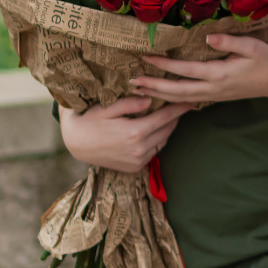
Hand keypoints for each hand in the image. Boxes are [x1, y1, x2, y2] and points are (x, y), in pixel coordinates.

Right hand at [59, 96, 189, 173]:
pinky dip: (158, 140)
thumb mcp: (108, 107)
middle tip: (181, 104)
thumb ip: (130, 103)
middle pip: (168, 129)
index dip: (180, 107)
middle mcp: (139, 149)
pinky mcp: (134, 168)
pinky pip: (154, 152)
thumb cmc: (91, 120)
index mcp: (135, 132)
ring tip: (170, 116)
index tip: (191, 99)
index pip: (166, 116)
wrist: (76, 144)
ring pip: (163, 141)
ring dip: (167, 128)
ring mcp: (137, 161)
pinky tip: (155, 130)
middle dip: (176, 117)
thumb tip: (151, 99)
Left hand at [130, 34, 267, 113]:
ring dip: (157, 94)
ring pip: (179, 99)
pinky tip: (159, 94)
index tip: (146, 57)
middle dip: (152, 86)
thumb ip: (230, 41)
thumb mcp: (252, 46)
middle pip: (176, 91)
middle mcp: (212, 88)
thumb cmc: (264, 60)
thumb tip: (208, 37)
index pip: (185, 70)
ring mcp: (211, 95)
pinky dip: (169, 98)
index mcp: (219, 73)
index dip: (164, 65)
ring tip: (138, 89)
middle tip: (131, 81)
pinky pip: (186, 101)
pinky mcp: (212, 97)